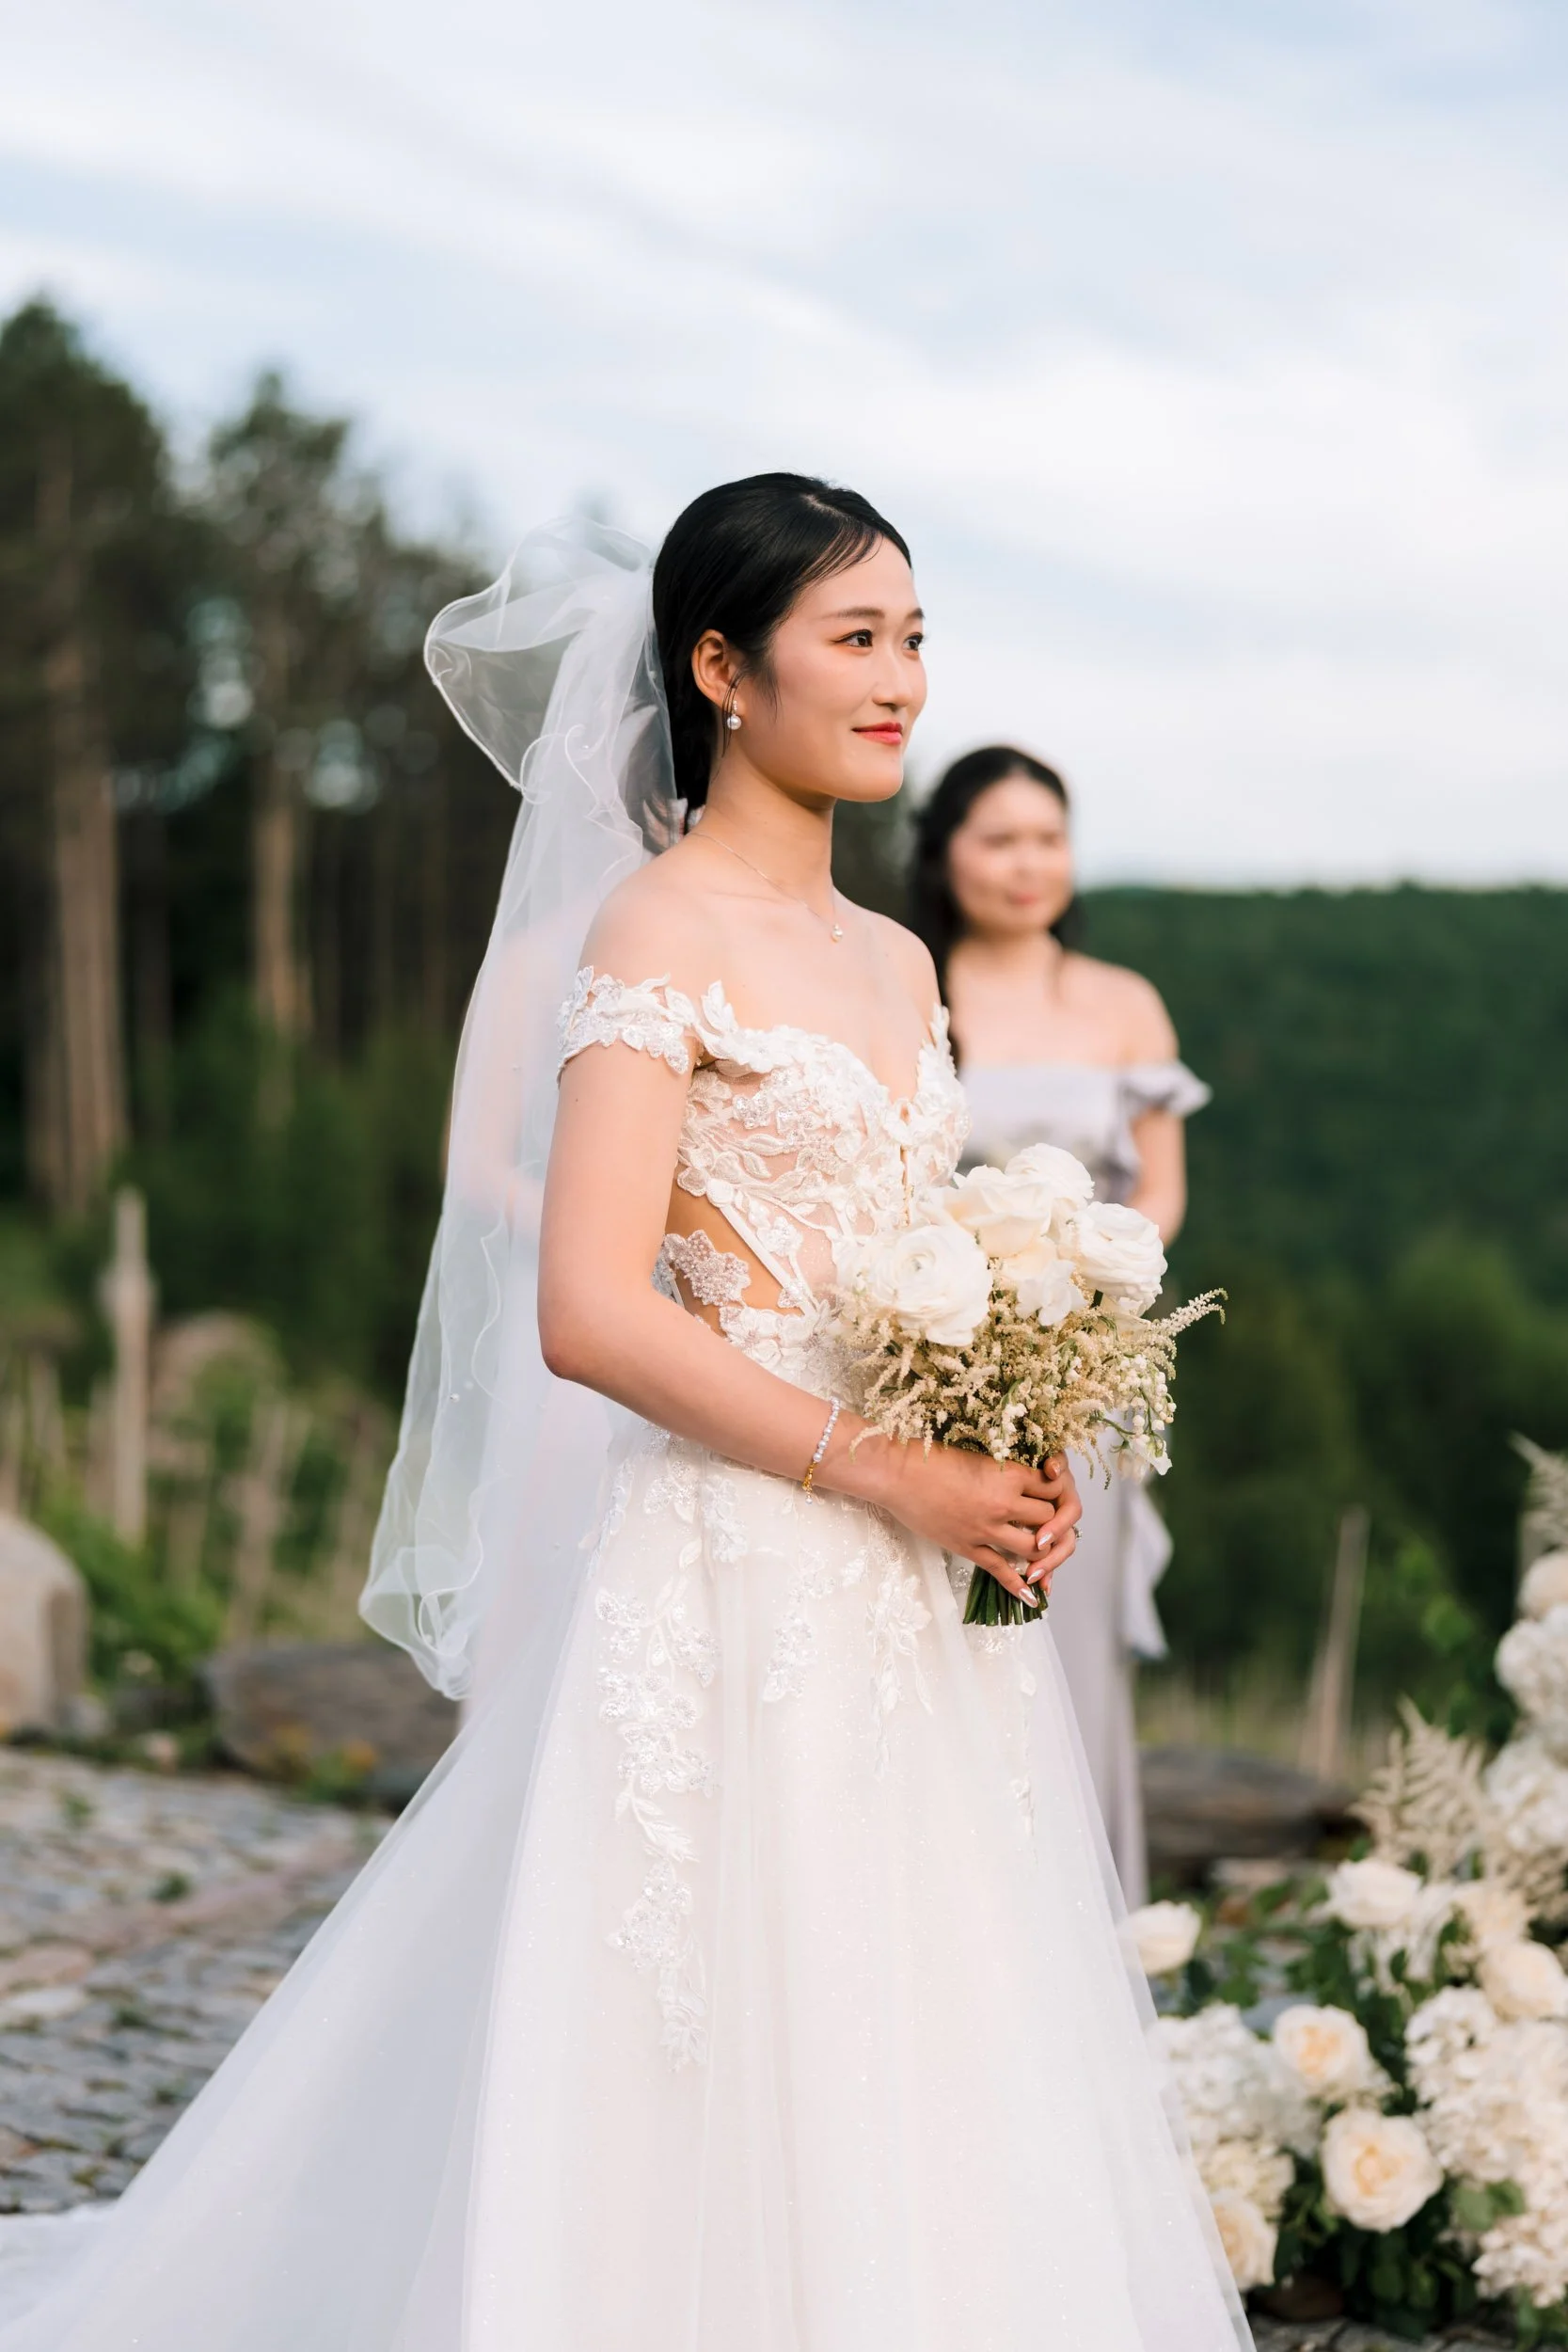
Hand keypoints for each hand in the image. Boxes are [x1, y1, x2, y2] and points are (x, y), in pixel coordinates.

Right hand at [827, 1434, 1080, 1608]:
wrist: (898, 1475)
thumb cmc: (932, 1457)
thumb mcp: (978, 1455)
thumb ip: (1003, 1469)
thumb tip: (1023, 1480)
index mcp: (1008, 1474)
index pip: (1051, 1487)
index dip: (1057, 1491)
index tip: (1054, 1494)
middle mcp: (1003, 1504)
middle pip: (1049, 1519)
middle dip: (1055, 1523)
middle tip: (1054, 1525)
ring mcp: (986, 1529)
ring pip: (1033, 1548)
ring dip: (1043, 1552)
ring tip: (1045, 1554)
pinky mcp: (969, 1547)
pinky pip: (1001, 1571)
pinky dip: (1019, 1584)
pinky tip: (1031, 1594)